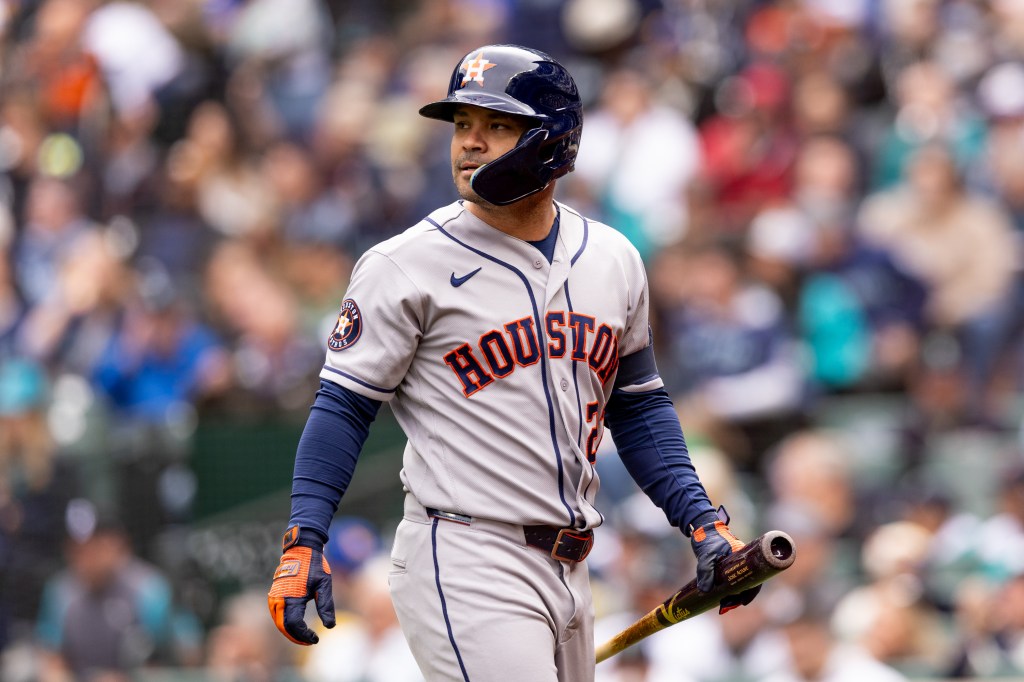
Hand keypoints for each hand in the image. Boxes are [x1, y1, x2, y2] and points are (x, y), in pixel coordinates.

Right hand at [268, 526, 335, 643]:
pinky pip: (276, 615)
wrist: (300, 550)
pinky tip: (296, 625)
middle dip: (296, 637)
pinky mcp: (273, 595)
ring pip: (278, 622)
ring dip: (289, 632)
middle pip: (284, 627)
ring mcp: (274, 597)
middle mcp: (279, 599)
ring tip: (304, 636)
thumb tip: (330, 626)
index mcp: (291, 597)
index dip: (304, 635)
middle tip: (310, 641)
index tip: (315, 639)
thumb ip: (326, 605)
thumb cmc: (314, 565)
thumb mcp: (324, 584)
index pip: (294, 625)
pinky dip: (285, 623)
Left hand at [690, 507, 761, 613]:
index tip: (743, 601)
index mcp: (743, 556)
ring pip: (739, 583)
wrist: (701, 529)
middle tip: (727, 605)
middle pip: (748, 582)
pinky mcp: (726, 567)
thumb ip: (706, 571)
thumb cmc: (707, 539)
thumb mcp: (706, 555)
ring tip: (723, 604)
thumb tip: (706, 590)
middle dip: (740, 596)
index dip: (752, 591)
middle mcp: (742, 561)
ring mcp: (735, 565)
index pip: (755, 575)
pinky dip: (728, 591)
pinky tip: (721, 598)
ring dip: (734, 595)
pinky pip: (731, 581)